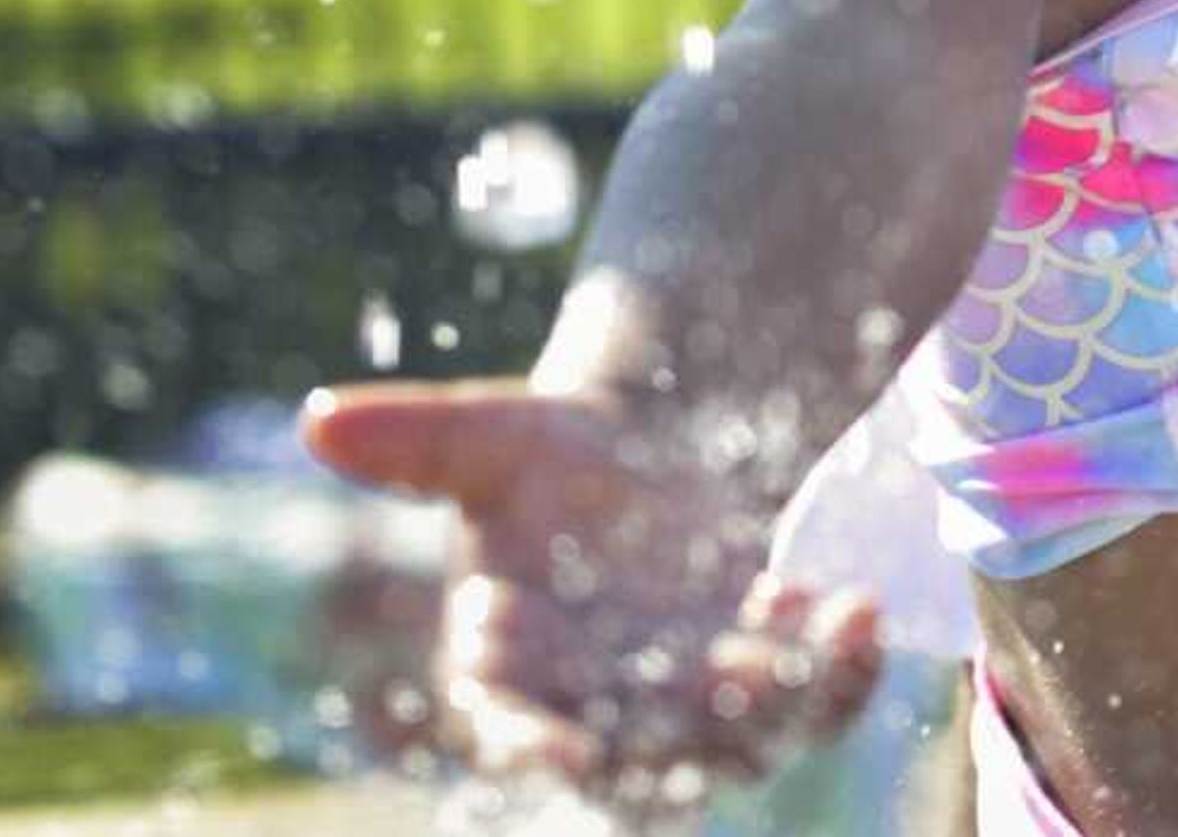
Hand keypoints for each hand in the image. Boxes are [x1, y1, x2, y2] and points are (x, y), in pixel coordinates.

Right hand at [300, 380, 881, 802]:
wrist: (643, 453)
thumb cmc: (545, 456)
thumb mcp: (486, 436)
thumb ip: (413, 441)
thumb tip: (314, 416)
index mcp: (509, 677)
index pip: (514, 738)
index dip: (537, 754)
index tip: (568, 762)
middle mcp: (597, 713)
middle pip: (643, 760)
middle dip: (695, 735)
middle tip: (748, 682)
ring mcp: (687, 705)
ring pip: (742, 743)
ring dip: (789, 704)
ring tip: (831, 631)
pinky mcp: (768, 676)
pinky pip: (812, 703)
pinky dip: (842, 674)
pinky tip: (862, 611)